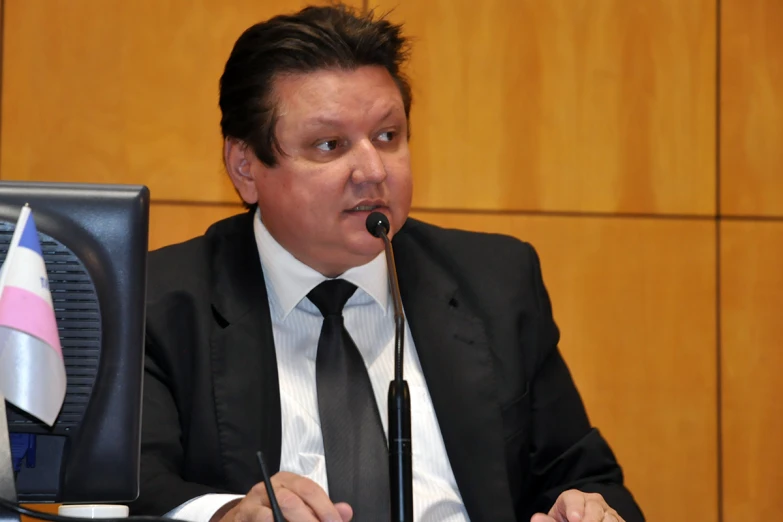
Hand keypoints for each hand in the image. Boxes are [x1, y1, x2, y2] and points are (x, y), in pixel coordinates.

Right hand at [218, 471, 352, 521]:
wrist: (245, 518)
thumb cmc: (277, 510)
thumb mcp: (301, 506)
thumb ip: (323, 509)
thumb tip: (346, 511)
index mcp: (288, 480)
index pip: (310, 489)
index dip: (325, 509)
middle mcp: (270, 486)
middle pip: (291, 501)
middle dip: (309, 521)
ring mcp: (254, 501)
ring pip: (273, 514)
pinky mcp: (243, 515)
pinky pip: (261, 520)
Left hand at [531, 490, 623, 521]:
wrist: (579, 519)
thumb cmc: (567, 521)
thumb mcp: (557, 521)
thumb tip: (536, 519)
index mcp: (573, 498)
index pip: (573, 498)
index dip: (575, 509)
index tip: (574, 520)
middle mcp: (593, 502)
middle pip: (595, 507)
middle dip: (591, 519)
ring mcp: (609, 513)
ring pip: (611, 517)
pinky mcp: (619, 521)